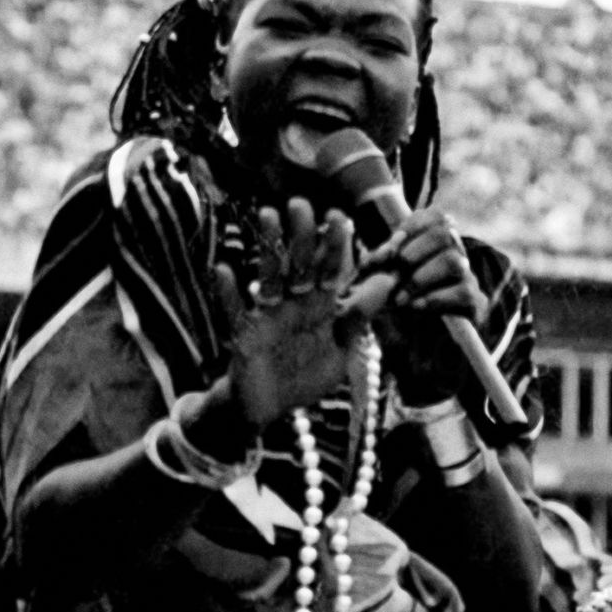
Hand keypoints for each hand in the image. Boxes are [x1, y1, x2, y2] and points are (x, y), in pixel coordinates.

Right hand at [216, 199, 358, 428]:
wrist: (270, 409)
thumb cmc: (306, 376)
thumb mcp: (341, 352)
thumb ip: (358, 319)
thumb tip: (389, 283)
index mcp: (320, 306)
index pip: (330, 270)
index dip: (334, 245)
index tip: (339, 216)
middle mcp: (294, 304)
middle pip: (299, 264)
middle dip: (301, 235)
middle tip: (301, 202)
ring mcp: (268, 316)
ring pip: (269, 277)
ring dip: (268, 247)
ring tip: (267, 214)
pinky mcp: (245, 334)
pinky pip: (235, 311)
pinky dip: (227, 293)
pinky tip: (223, 270)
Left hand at [364, 207, 486, 401]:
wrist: (413, 364)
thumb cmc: (392, 322)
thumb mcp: (377, 289)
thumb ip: (376, 268)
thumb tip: (380, 254)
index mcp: (432, 249)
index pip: (436, 217)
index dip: (414, 225)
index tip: (393, 244)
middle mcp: (453, 259)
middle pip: (446, 232)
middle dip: (415, 250)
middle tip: (395, 271)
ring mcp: (467, 282)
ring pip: (454, 261)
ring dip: (421, 277)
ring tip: (401, 299)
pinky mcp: (476, 307)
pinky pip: (463, 293)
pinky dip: (435, 299)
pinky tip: (416, 308)